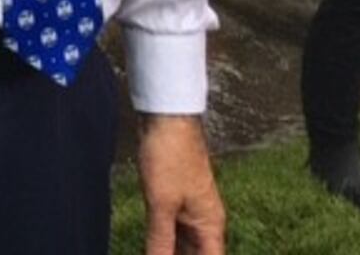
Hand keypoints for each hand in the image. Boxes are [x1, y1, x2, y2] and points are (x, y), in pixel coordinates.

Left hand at [137, 114, 225, 253]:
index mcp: (210, 226)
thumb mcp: (162, 204)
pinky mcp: (174, 199)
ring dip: (168, 252)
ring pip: (182, 245)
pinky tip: (149, 247)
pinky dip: (161, 241)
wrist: (166, 117)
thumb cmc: (170, 155)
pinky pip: (171, 230)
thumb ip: (160, 241)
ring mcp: (189, 210)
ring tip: (151, 252)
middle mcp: (204, 221)